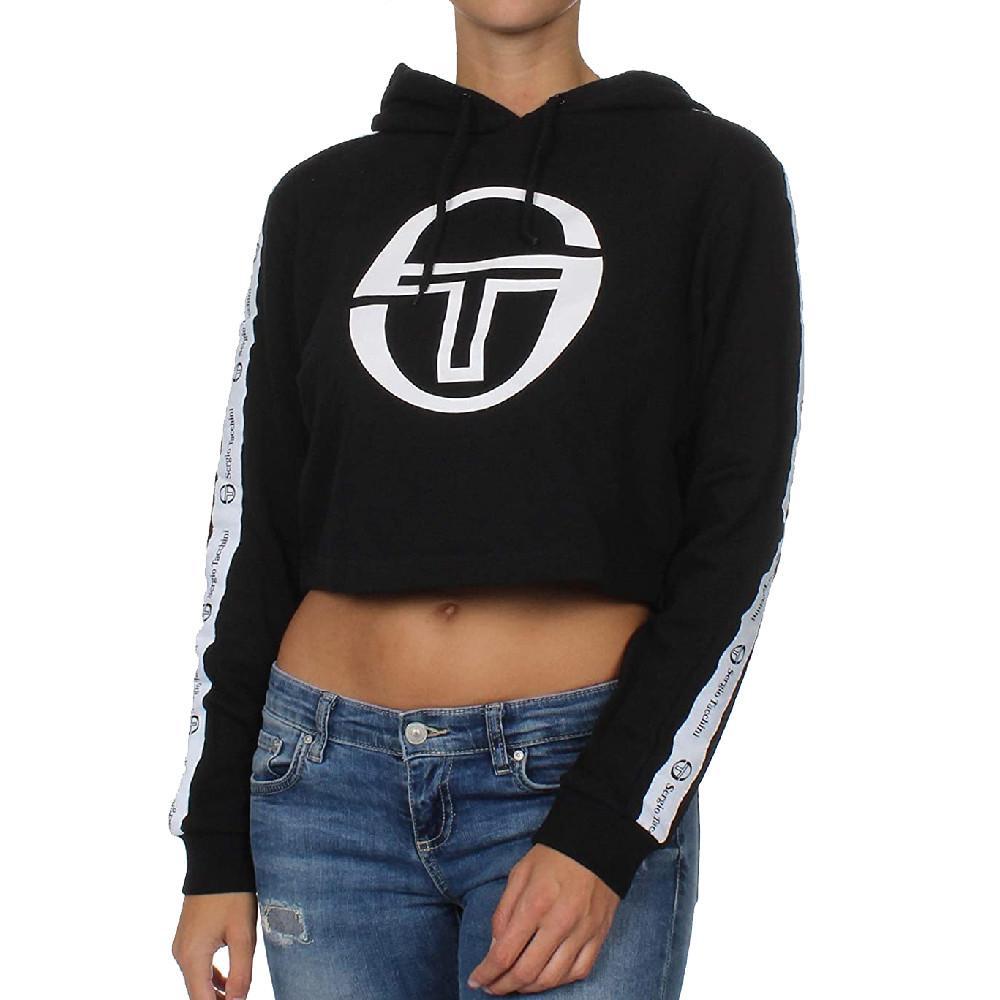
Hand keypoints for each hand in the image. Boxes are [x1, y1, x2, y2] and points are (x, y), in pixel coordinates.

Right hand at [172, 892, 257, 998]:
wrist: (217, 860)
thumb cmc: (232, 894)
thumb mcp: (243, 934)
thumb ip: (241, 972)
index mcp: (192, 957)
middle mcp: (181, 954)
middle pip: (197, 994)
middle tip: (240, 999)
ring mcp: (182, 945)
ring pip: (197, 981)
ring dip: (215, 993)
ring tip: (237, 995)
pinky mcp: (188, 937)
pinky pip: (197, 966)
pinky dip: (211, 977)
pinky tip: (228, 981)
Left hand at [467, 845, 619, 994]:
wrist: (597, 843)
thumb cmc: (554, 856)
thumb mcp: (519, 873)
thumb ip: (504, 911)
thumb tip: (494, 947)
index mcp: (535, 904)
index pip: (505, 953)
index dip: (486, 973)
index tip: (475, 980)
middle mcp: (559, 923)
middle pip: (526, 972)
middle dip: (503, 986)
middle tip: (492, 987)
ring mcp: (582, 932)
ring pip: (552, 978)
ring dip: (529, 989)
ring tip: (515, 985)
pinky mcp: (599, 935)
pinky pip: (579, 971)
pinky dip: (559, 982)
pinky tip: (546, 977)